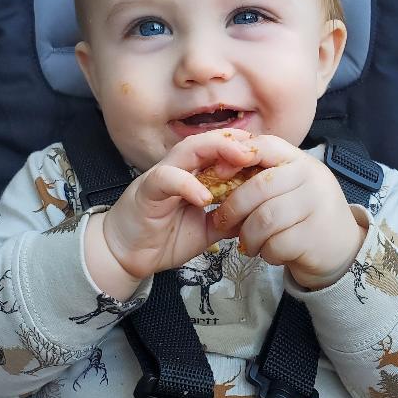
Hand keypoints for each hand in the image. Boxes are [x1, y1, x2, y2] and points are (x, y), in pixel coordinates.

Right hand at [85, 129, 258, 296]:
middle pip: (208, 142)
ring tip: (240, 159)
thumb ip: (228, 217)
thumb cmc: (164, 238)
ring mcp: (162, 176)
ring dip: (216, 150)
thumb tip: (259, 213)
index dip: (244, 151)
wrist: (128, 255)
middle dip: (235, 142)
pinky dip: (187, 184)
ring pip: (189, 150)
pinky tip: (204, 197)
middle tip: (259, 150)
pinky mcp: (147, 189)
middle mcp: (179, 168)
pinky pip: (167, 178)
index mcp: (194, 174)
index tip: (269, 158)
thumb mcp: (207, 229)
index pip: (221, 153)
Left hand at [208, 135, 366, 289]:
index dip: (236, 156)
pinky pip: (276, 244)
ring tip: (248, 244)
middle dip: (233, 208)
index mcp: (301, 161)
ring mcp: (317, 207)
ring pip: (264, 220)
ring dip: (248, 236)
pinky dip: (266, 253)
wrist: (343, 248)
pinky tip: (270, 253)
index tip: (216, 173)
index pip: (267, 146)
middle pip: (259, 188)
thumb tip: (218, 170)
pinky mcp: (315, 237)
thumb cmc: (305, 215)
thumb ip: (263, 175)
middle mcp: (312, 178)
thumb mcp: (290, 186)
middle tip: (222, 223)